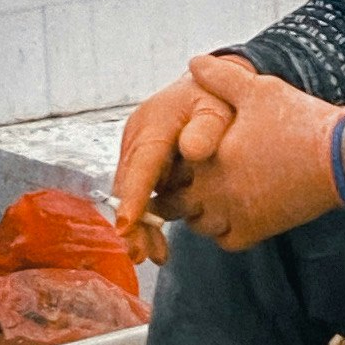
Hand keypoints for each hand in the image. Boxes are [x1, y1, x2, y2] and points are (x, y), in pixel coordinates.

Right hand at [114, 56, 254, 249]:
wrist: (207, 87)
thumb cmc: (215, 98)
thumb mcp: (217, 107)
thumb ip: (208, 127)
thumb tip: (192, 151)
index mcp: (152, 125)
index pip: (140, 165)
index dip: (133, 198)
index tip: (127, 226)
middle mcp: (136, 140)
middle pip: (128, 187)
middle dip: (132, 224)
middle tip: (142, 256)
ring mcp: (137, 153)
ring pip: (131, 196)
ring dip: (139, 228)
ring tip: (155, 256)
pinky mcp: (144, 165)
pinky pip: (140, 195)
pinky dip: (147, 220)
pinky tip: (158, 245)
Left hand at [160, 61, 344, 252]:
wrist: (339, 157)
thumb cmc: (299, 122)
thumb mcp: (257, 90)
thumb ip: (220, 77)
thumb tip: (194, 61)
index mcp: (207, 158)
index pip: (167, 171)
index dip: (167, 164)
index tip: (174, 158)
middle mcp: (215, 192)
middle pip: (174, 204)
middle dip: (175, 193)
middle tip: (184, 180)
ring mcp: (235, 215)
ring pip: (198, 225)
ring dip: (197, 213)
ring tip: (206, 196)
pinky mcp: (258, 230)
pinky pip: (226, 241)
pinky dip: (223, 231)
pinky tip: (231, 214)